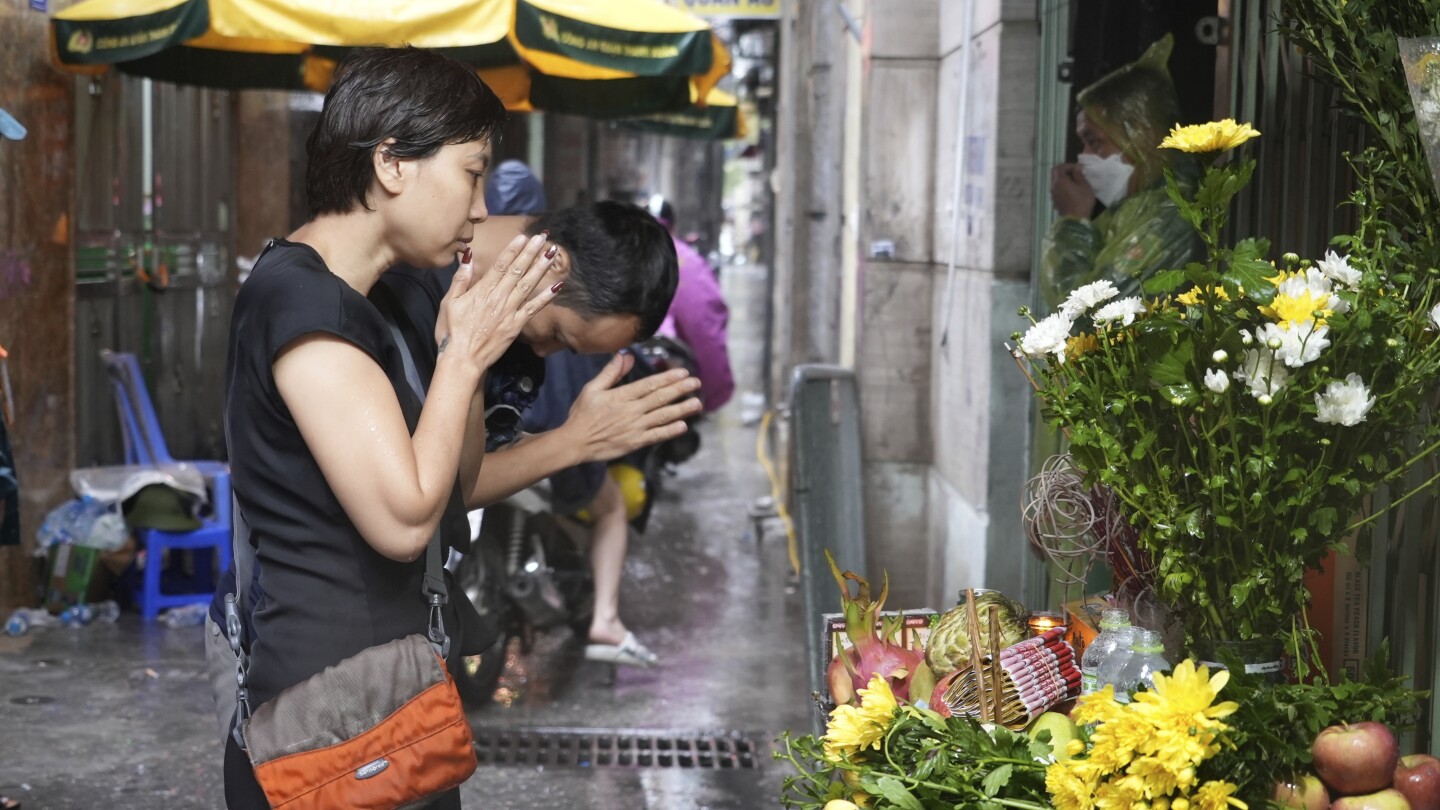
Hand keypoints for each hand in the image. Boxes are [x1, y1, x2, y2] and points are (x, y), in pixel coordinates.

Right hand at [436, 233, 560, 377]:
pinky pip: (534, 308)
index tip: (524, 237)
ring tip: (552, 253)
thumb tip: (469, 255)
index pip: (500, 265)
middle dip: (531, 252)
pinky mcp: (516, 326)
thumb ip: (461, 279)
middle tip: (542, 237)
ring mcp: (509, 312)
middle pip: (517, 270)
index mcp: (481, 291)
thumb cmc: (451, 332)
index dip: (513, 249)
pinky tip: (558, 285)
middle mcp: (498, 298)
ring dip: (541, 268)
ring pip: (528, 285)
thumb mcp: (449, 302)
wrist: (462, 360)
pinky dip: (546, 297)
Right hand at [562, 353, 703, 461]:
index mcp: (621, 396)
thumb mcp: (592, 388)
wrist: (575, 443)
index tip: (683, 372)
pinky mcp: (635, 443)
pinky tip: (683, 425)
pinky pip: (657, 436)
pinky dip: (670, 431)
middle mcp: (631, 411)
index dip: (668, 378)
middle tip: (696, 383)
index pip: (650, 384)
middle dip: (680, 389)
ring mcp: (634, 428)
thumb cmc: (583, 414)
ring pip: (662, 416)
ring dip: (682, 409)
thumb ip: (611, 372)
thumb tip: (626, 354)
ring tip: (697, 403)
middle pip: (660, 398)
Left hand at [1051, 163, 1095, 218]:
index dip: (1068, 165)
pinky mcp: (1055, 202)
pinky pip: (1057, 190)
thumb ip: (1078, 174)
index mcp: (1059, 181)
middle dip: (1065, 172)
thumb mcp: (1084, 185)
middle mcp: (1053, 187)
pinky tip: (1073, 191)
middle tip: (1076, 174)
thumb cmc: (1082, 201)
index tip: (1078, 169)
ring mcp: (1053, 195)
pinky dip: (1063, 187)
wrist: (1076, 220)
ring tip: (1076, 183)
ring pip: (1056, 182)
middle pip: (1055, 174)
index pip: (1059, 167)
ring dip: (1064, 180)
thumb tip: (1076, 167)